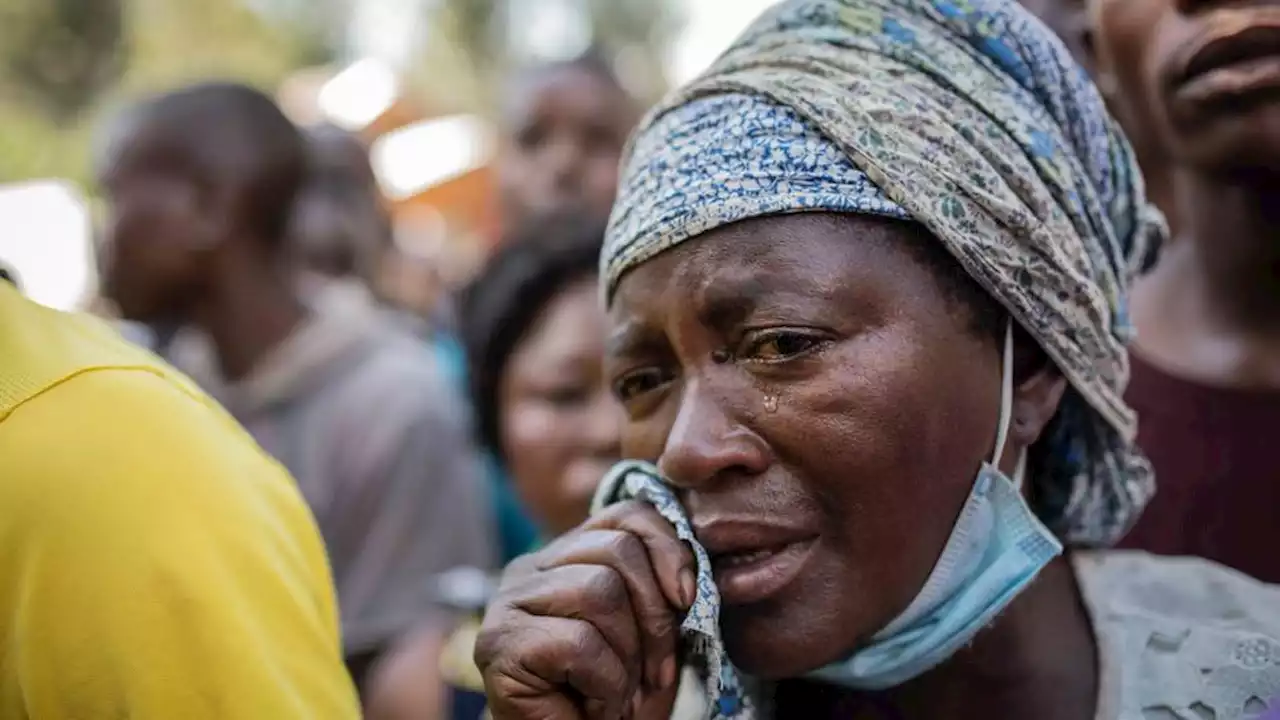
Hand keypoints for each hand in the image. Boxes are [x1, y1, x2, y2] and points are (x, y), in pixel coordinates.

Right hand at [475, 502, 696, 719]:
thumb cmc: (611, 695)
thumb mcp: (648, 632)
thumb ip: (660, 588)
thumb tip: (692, 571)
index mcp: (566, 556)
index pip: (626, 515)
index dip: (668, 548)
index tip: (689, 598)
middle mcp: (530, 569)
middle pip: (617, 550)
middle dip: (654, 616)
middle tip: (657, 671)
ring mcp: (508, 603)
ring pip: (598, 591)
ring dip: (627, 656)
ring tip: (619, 692)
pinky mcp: (500, 643)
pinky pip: (579, 643)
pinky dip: (605, 684)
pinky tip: (595, 706)